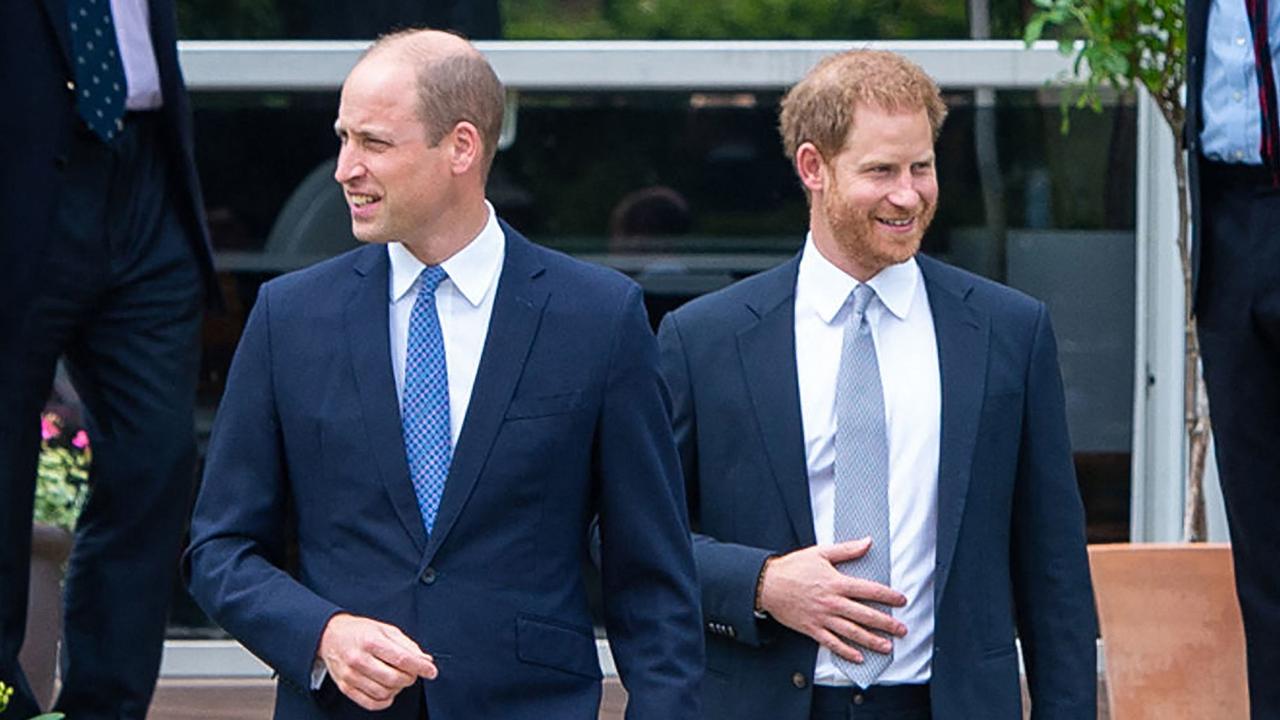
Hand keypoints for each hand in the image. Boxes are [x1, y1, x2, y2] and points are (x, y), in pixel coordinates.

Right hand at [317, 613, 437, 710]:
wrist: (329, 635)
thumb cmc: (360, 631)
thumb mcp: (385, 629)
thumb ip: (407, 645)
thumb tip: (426, 660)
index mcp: (371, 641)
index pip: (401, 659)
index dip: (420, 667)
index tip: (431, 671)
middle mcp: (359, 659)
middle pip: (394, 678)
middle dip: (410, 678)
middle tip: (412, 672)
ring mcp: (350, 675)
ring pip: (384, 692)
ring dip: (398, 689)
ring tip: (398, 679)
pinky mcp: (345, 687)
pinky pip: (370, 703)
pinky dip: (384, 701)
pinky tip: (388, 691)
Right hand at [758, 538, 907, 663]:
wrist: (767, 584)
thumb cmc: (793, 568)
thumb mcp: (820, 553)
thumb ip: (846, 550)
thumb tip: (867, 542)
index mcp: (836, 583)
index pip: (869, 590)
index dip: (888, 596)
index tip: (901, 600)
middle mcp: (832, 603)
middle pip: (865, 615)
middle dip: (887, 623)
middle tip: (902, 629)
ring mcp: (822, 618)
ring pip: (852, 632)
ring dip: (872, 640)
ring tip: (887, 646)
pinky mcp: (812, 629)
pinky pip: (832, 643)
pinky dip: (846, 652)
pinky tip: (859, 657)